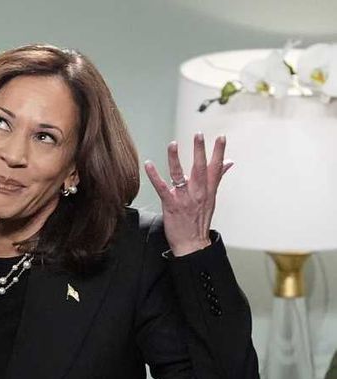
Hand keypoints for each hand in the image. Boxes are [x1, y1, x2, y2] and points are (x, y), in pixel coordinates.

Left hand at [144, 133, 232, 256]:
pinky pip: (162, 188)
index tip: (221, 137)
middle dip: (200, 151)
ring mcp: (185, 199)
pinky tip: (149, 164)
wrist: (192, 244)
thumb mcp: (212, 198)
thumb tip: (229, 163)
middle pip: (200, 168)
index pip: (216, 168)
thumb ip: (218, 178)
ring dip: (175, 159)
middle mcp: (199, 193)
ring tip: (173, 144)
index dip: (219, 152)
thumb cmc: (200, 220)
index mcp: (209, 190)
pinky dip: (155, 176)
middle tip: (199, 134)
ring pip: (180, 175)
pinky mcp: (171, 205)